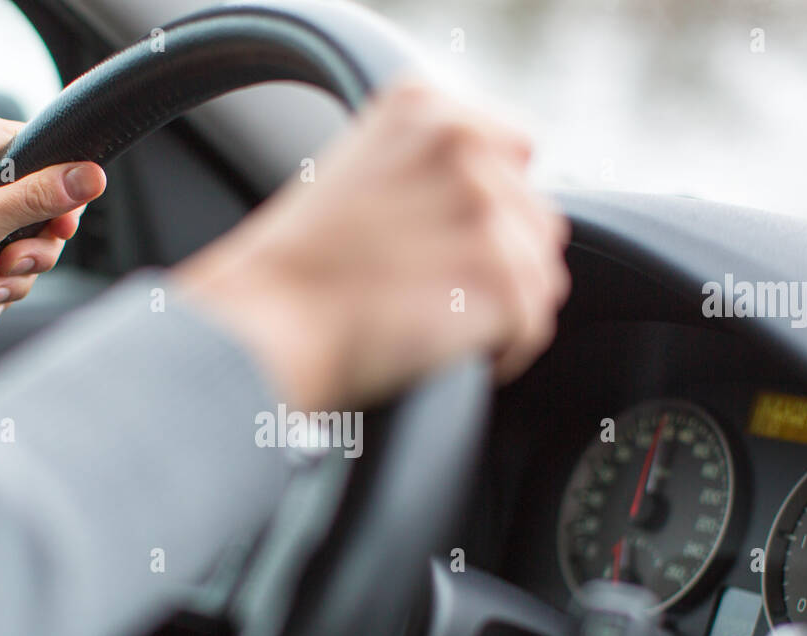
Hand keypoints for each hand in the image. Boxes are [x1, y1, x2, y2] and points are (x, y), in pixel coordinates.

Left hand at [0, 109, 105, 367]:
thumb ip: (42, 198)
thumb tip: (93, 175)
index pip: (51, 157)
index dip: (61, 200)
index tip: (56, 229)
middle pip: (44, 209)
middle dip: (33, 250)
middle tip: (10, 264)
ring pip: (26, 243)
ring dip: (13, 276)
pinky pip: (4, 264)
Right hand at [174, 80, 569, 410]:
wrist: (266, 323)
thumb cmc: (293, 270)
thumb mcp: (354, 174)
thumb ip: (423, 168)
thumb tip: (482, 203)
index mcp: (424, 107)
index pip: (514, 151)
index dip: (490, 209)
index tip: (454, 246)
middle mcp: (462, 145)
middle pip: (534, 216)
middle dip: (501, 265)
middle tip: (446, 297)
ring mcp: (483, 208)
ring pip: (540, 270)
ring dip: (505, 310)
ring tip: (452, 330)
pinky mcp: (497, 276)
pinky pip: (534, 321)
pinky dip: (507, 351)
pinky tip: (466, 357)